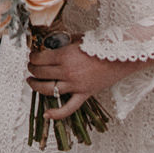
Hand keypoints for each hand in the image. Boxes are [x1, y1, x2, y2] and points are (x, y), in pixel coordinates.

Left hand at [24, 39, 150, 120]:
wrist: (122, 57)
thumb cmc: (102, 45)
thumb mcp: (79, 38)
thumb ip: (64, 42)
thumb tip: (50, 43)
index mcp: (65, 55)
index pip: (40, 58)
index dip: (32, 57)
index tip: (32, 55)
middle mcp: (67, 71)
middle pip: (41, 72)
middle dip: (32, 68)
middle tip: (30, 65)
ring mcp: (75, 85)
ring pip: (48, 89)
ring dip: (35, 85)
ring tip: (31, 81)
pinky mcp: (84, 94)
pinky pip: (68, 108)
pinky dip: (56, 114)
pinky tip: (46, 114)